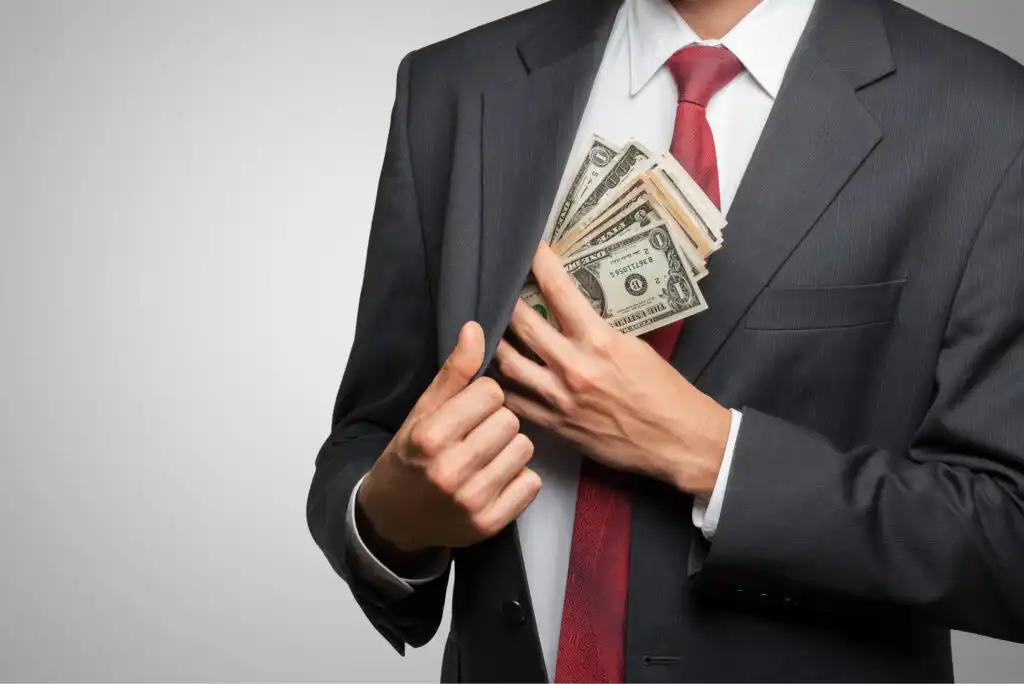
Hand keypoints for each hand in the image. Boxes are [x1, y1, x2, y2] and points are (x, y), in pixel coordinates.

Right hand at [357, 322, 540, 563]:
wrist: (394, 519)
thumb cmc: (410, 457)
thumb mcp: (422, 412)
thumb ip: (453, 372)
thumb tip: (475, 328)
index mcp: (430, 437)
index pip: (490, 392)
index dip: (482, 397)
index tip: (468, 410)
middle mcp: (450, 471)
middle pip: (510, 419)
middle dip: (497, 422)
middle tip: (476, 435)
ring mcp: (472, 501)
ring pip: (525, 448)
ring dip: (510, 449)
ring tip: (485, 456)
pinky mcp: (490, 523)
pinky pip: (531, 483)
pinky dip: (518, 478)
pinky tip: (494, 479)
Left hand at [494, 243, 730, 495]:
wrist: (678, 441)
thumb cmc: (665, 392)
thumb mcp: (636, 347)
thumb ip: (600, 331)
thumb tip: (572, 313)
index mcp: (600, 341)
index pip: (559, 291)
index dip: (540, 264)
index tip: (531, 250)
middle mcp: (575, 368)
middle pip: (522, 325)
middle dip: (507, 302)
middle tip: (498, 289)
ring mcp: (561, 399)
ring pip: (509, 364)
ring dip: (497, 344)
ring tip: (490, 331)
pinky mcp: (556, 426)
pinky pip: (516, 402)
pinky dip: (504, 386)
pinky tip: (498, 375)